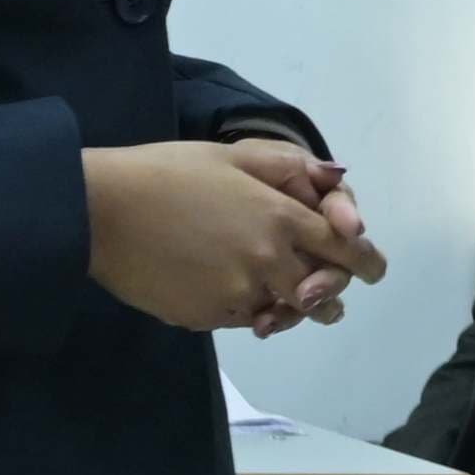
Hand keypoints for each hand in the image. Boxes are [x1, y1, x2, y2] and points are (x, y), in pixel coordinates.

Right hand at [82, 139, 365, 334]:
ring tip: (284, 300)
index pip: (346, 251)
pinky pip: (242, 319)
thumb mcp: (234, 155)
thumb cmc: (167, 172)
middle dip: (332, 293)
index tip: (373, 270)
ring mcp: (236, 295)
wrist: (100, 210)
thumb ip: (292, 170)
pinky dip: (247, 311)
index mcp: (280, 219)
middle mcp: (267, 262)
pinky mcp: (205, 317)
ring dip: (290, 307)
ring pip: (284, 313)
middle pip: (324, 293)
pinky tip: (233, 293)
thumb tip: (338, 180)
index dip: (367, 263)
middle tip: (327, 294)